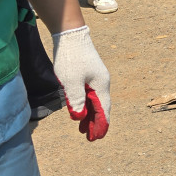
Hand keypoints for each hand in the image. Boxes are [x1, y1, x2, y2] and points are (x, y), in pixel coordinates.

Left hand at [51, 26, 110, 140]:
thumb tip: (80, 116)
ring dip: (90, 116)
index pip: (103, 110)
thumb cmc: (71, 58)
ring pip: (95, 102)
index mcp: (101, 86)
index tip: (96, 138)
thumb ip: (76, 100)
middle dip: (96, 123)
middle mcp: (101, 83)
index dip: (100, 125)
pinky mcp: (88, 75)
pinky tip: (80, 111)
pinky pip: (90, 95)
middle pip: (101, 107)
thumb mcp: (71, 81)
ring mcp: (95, 79)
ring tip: (83, 130)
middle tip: (91, 138)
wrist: (71, 36)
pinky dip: (86, 106)